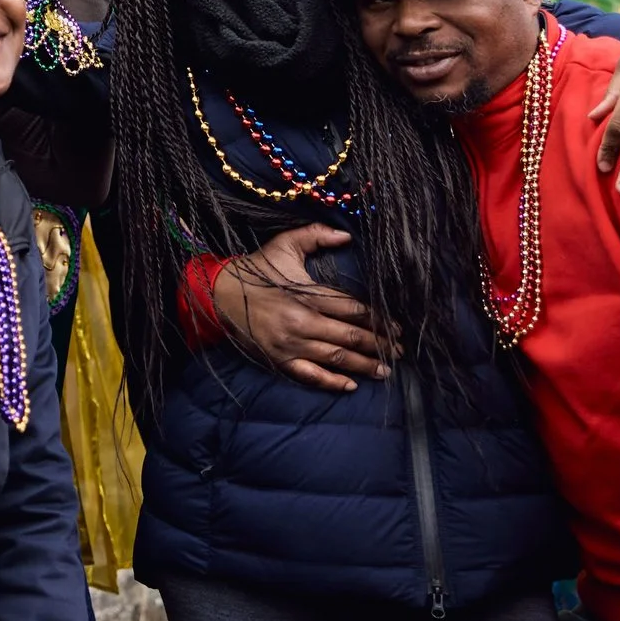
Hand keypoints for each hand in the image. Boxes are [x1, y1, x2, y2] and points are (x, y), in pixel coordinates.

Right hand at [213, 224, 388, 393]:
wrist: (220, 293)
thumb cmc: (255, 269)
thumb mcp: (283, 245)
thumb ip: (316, 236)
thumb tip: (347, 236)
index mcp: (307, 294)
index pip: (353, 310)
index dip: (378, 319)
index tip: (396, 327)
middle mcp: (303, 322)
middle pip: (350, 336)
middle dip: (378, 344)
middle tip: (399, 350)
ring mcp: (291, 344)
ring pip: (336, 358)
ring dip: (364, 365)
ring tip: (385, 370)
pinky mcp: (280, 359)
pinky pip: (311, 375)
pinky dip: (332, 381)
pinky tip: (351, 384)